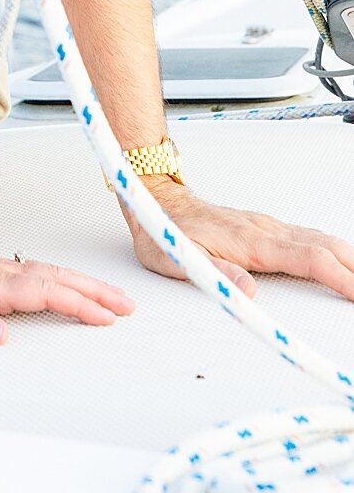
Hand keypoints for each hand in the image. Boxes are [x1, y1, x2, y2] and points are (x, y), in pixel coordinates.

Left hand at [0, 229, 134, 344]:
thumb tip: (0, 336)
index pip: (41, 291)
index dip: (75, 303)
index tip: (104, 317)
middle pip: (54, 277)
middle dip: (93, 290)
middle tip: (126, 306)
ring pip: (48, 272)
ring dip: (82, 283)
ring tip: (112, 297)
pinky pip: (37, 274)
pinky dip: (62, 280)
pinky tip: (71, 287)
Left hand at [127, 180, 353, 302]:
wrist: (157, 199)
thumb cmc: (167, 231)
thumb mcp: (179, 258)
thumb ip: (216, 274)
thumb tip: (248, 293)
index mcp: (251, 242)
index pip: (307, 258)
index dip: (338, 276)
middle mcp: (265, 230)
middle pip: (324, 245)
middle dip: (353, 267)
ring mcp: (267, 226)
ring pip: (319, 238)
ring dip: (347, 257)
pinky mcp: (265, 227)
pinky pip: (308, 236)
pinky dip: (331, 249)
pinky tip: (339, 258)